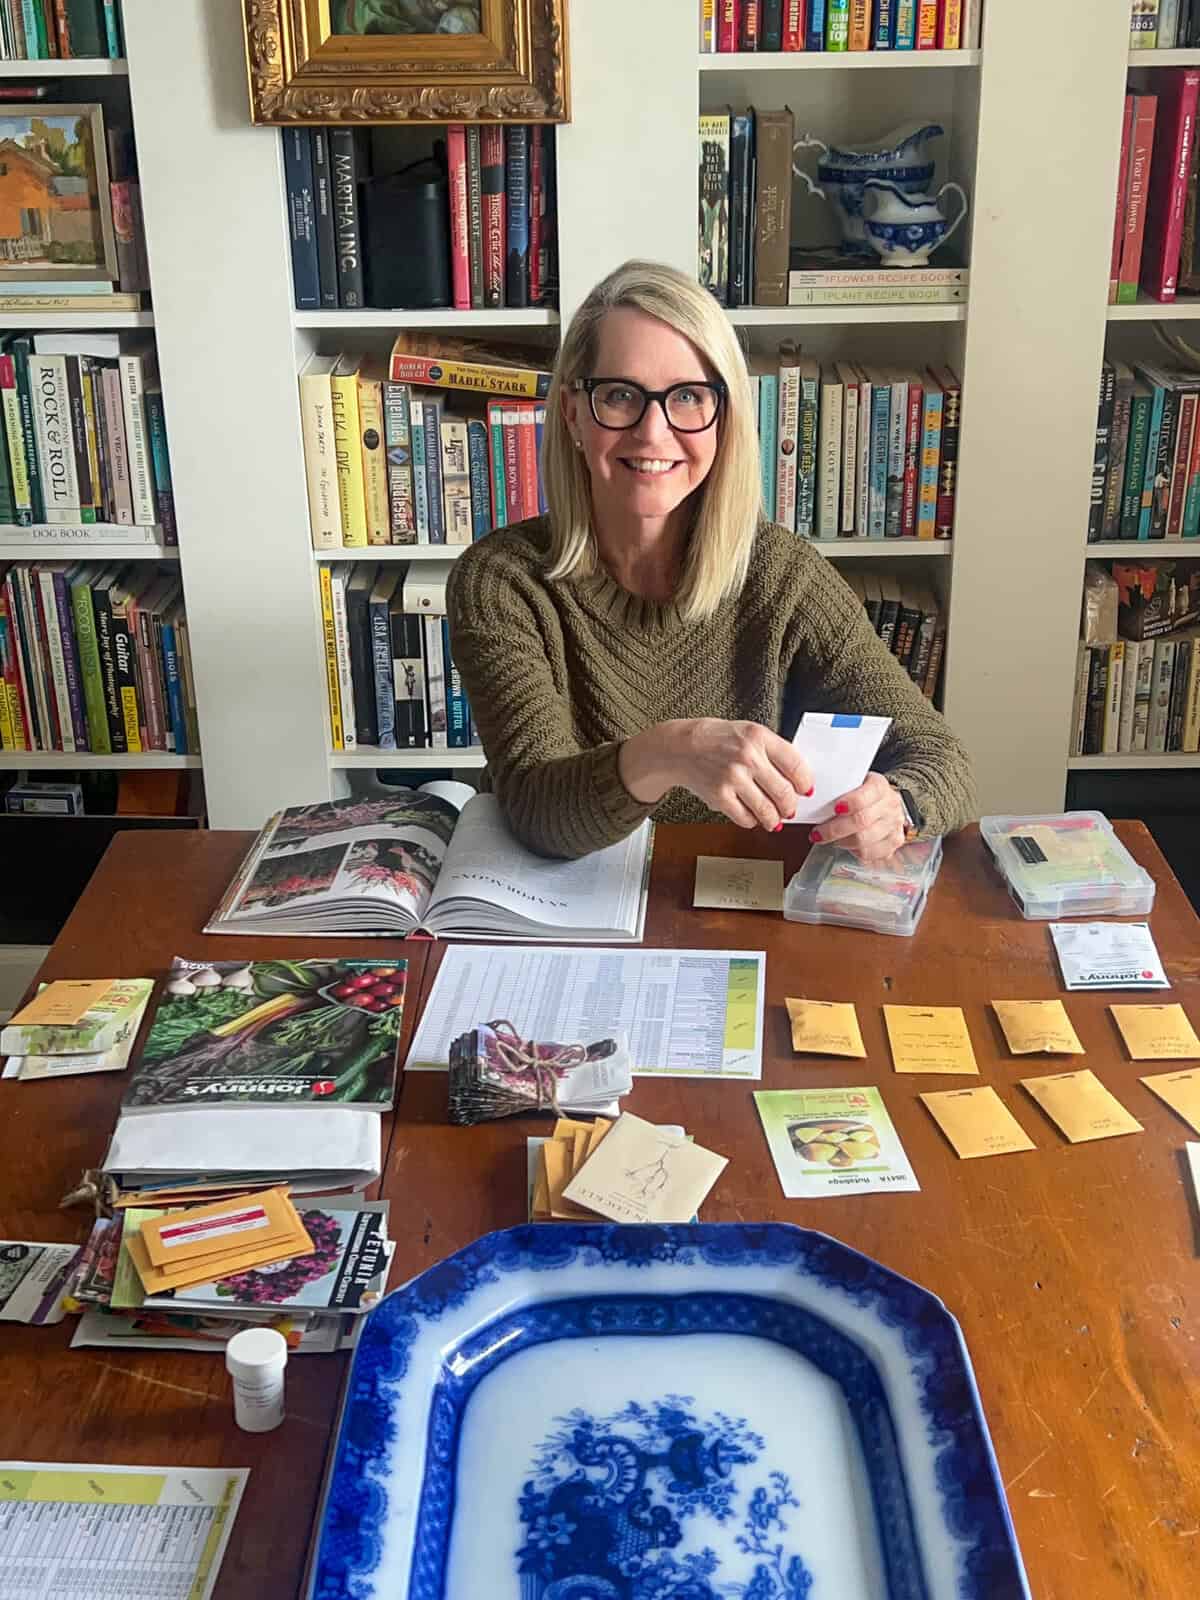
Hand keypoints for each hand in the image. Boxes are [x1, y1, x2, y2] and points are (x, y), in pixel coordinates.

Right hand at [620, 718, 812, 831]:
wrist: (681, 747)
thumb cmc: (717, 739)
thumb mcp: (749, 732)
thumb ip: (772, 751)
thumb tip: (796, 779)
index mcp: (759, 737)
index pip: (796, 764)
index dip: (805, 782)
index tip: (805, 790)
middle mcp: (748, 757)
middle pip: (785, 792)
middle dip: (791, 806)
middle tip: (790, 809)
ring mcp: (733, 778)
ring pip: (767, 811)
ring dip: (774, 819)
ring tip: (774, 819)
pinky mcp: (720, 796)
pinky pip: (746, 818)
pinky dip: (752, 821)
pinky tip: (752, 815)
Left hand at [810, 772, 907, 864]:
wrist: (885, 804)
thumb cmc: (862, 794)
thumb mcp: (853, 783)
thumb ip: (839, 789)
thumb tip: (813, 797)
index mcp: (879, 786)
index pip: (868, 794)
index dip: (851, 802)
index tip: (835, 808)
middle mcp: (890, 805)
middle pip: (862, 821)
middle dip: (834, 829)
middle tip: (817, 833)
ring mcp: (894, 825)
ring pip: (864, 840)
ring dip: (840, 842)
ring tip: (827, 839)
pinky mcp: (893, 843)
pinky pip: (869, 853)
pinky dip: (852, 851)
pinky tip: (844, 844)